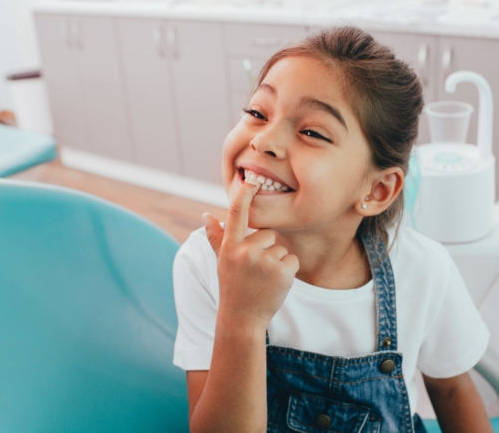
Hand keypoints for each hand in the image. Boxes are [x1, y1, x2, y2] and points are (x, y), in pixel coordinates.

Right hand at [203, 180, 298, 329]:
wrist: (242, 318)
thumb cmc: (232, 287)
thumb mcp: (222, 261)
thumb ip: (216, 237)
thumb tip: (206, 215)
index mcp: (230, 246)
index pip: (236, 214)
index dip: (244, 194)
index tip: (251, 179)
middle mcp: (246, 251)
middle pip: (268, 234)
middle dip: (266, 249)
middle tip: (255, 271)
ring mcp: (264, 261)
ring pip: (281, 248)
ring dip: (277, 262)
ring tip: (264, 279)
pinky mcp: (282, 271)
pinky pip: (292, 260)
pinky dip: (288, 271)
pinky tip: (275, 284)